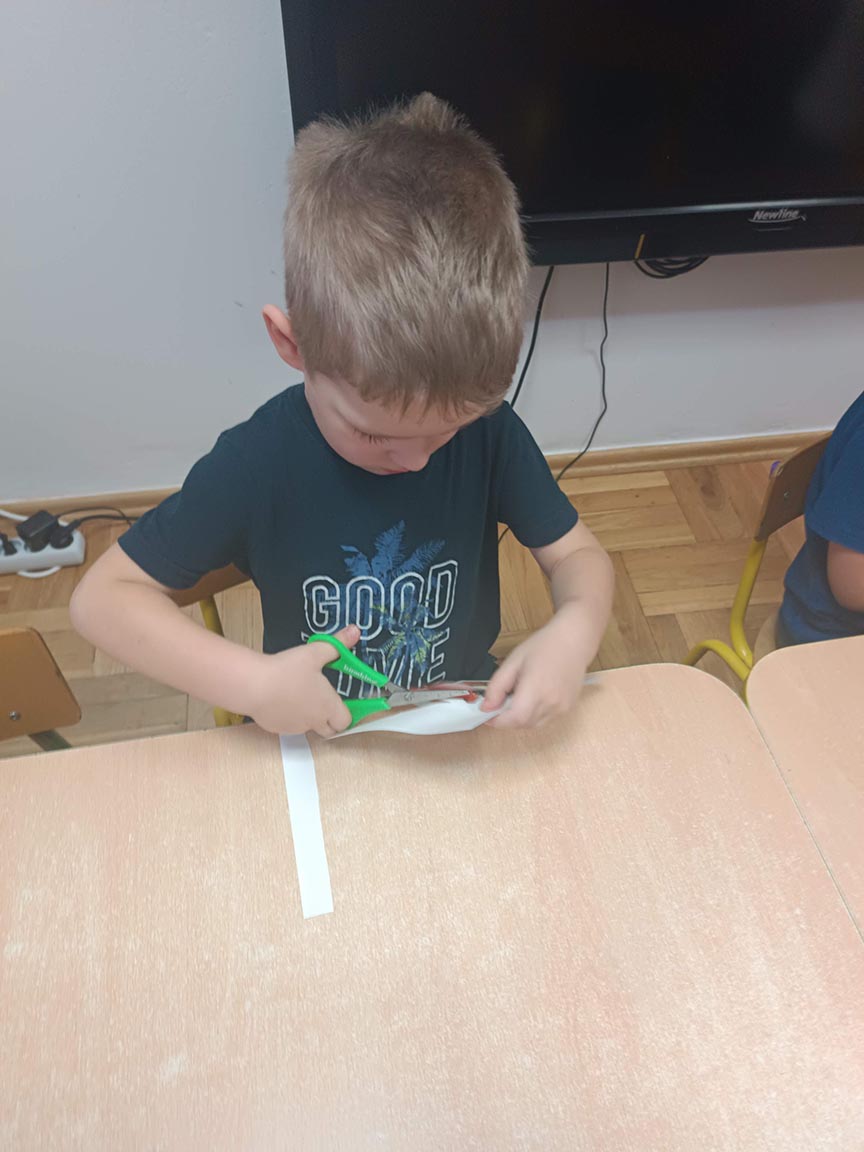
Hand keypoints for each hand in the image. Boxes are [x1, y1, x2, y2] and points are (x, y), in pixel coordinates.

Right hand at [246, 625, 359, 736]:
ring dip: (309, 716)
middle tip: (324, 700)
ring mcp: (295, 727)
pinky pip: (289, 725)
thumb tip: (354, 632)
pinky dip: (289, 716)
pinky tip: (282, 698)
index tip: (343, 700)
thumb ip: (337, 644)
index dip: (346, 712)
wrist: (253, 686)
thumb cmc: (286, 671)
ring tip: (300, 693)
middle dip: (330, 719)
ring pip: (308, 727)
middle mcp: (314, 721)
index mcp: (328, 706)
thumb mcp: (315, 652)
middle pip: (330, 729)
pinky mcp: (277, 728)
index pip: (346, 721)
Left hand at [480, 608, 591, 728]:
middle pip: (523, 724)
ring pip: (534, 724)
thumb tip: (486, 708)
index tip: (488, 715)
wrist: (573, 641)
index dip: (498, 721)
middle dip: (508, 719)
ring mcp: (562, 708)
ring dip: (522, 717)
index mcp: (536, 689)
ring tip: (521, 694)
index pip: (514, 719)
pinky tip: (536, 695)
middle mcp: (552, 703)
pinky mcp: (568, 708)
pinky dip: (535, 713)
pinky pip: (546, 719)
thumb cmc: (543, 646)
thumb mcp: (513, 662)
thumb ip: (497, 687)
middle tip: (502, 701)